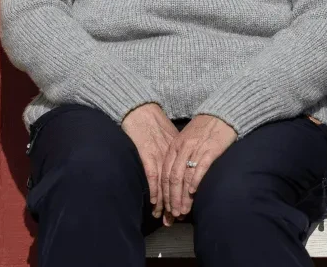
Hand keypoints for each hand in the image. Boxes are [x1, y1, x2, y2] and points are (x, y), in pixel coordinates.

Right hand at [121, 103, 179, 218]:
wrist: (140, 109)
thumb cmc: (153, 121)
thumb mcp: (170, 135)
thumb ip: (177, 150)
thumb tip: (182, 164)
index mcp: (179, 150)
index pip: (184, 176)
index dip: (185, 194)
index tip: (186, 208)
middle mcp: (171, 154)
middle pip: (177, 182)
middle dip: (177, 202)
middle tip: (178, 218)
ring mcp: (159, 154)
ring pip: (166, 182)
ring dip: (167, 201)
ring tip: (166, 216)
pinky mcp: (147, 153)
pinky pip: (153, 175)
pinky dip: (155, 189)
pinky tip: (156, 202)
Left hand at [162, 115, 237, 222]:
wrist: (222, 112)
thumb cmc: (205, 128)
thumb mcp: (186, 139)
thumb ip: (180, 156)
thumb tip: (176, 178)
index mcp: (174, 146)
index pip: (165, 173)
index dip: (164, 193)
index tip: (166, 208)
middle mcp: (182, 148)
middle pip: (172, 178)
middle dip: (172, 199)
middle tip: (173, 214)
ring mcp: (195, 148)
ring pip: (184, 176)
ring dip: (182, 196)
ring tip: (183, 210)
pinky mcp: (210, 149)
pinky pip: (199, 167)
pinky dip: (195, 181)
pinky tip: (193, 192)